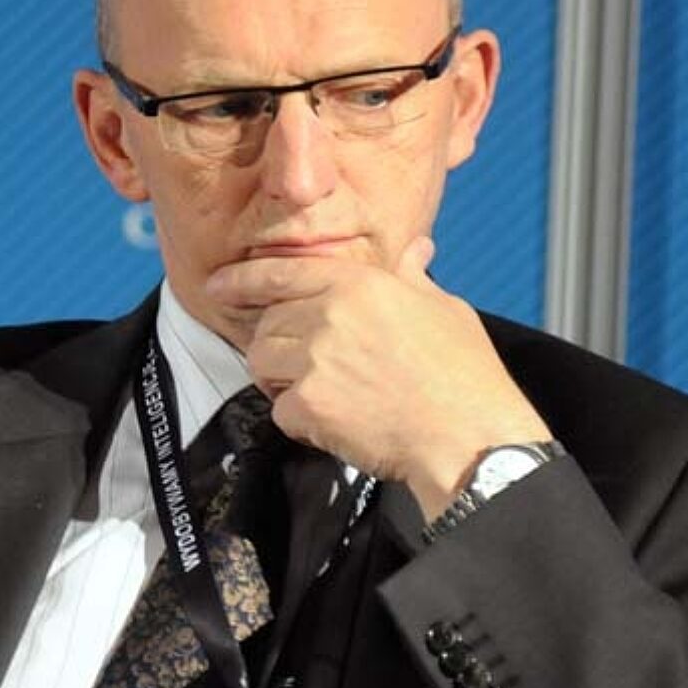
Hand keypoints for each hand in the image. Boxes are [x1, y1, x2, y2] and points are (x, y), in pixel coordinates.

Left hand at [205, 237, 551, 516]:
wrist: (470, 438)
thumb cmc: (465, 376)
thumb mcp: (445, 309)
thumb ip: (414, 277)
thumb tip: (415, 250)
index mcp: (360, 283)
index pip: (281, 272)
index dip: (242, 279)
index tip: (218, 285)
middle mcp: (330, 314)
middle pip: (267, 324)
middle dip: (275, 345)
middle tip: (299, 365)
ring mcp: (316, 359)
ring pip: (262, 363)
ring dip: (279, 380)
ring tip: (314, 392)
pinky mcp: (310, 404)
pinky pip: (280, 409)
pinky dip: (299, 420)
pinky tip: (333, 422)